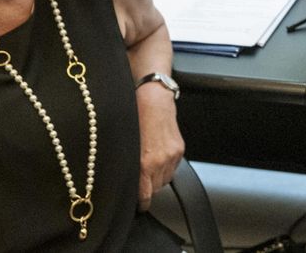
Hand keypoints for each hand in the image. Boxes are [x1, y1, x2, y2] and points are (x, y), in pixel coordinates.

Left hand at [134, 84, 184, 210]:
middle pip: (156, 189)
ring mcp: (172, 156)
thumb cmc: (135, 117)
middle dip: (148, 187)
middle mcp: (160, 161)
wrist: (153, 99)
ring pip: (166, 180)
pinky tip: (158, 156)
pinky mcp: (180, 149)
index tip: (139, 206)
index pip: (145, 195)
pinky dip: (165, 167)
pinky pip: (173, 168)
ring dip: (157, 178)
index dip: (141, 204)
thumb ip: (128, 166)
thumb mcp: (125, 144)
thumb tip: (126, 182)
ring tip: (149, 165)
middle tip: (140, 179)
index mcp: (144, 163)